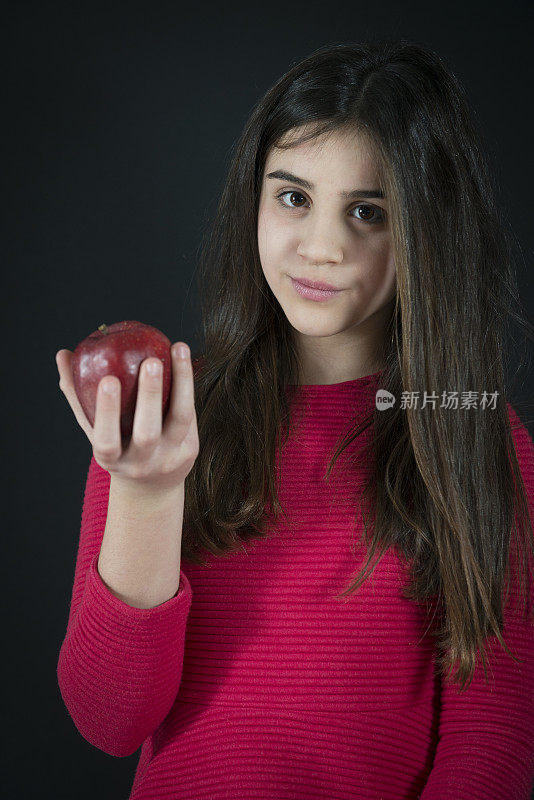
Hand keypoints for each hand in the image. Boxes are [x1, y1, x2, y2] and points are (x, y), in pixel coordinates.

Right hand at [55, 344, 199, 493]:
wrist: (151, 487)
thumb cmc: (116, 445)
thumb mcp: (95, 428)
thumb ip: (78, 394)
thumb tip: (63, 354)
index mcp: (112, 459)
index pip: (107, 440)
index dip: (108, 412)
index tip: (109, 380)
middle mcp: (141, 463)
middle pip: (148, 433)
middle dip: (150, 396)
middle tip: (151, 361)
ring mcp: (169, 457)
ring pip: (179, 419)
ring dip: (182, 382)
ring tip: (178, 348)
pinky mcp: (190, 449)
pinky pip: (190, 414)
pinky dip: (187, 385)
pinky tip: (182, 358)